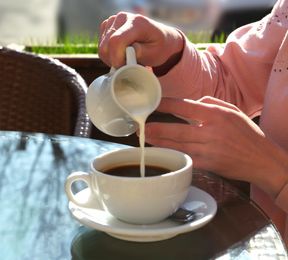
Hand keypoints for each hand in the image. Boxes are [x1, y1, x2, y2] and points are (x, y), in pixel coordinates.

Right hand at [98, 12, 183, 71]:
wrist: (160, 39)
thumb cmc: (159, 47)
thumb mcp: (155, 53)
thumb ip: (141, 52)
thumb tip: (127, 52)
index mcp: (137, 22)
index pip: (116, 41)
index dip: (116, 58)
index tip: (124, 68)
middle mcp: (123, 18)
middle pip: (106, 45)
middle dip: (114, 61)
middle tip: (127, 65)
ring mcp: (114, 20)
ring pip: (102, 47)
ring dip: (112, 59)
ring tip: (126, 59)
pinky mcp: (108, 26)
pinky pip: (101, 46)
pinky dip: (108, 55)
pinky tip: (120, 55)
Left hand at [143, 97, 287, 197]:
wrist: (263, 160)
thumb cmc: (247, 134)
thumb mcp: (233, 111)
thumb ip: (211, 103)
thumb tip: (192, 101)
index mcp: (217, 115)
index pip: (185, 107)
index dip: (166, 104)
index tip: (153, 103)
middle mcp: (212, 132)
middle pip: (177, 129)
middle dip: (156, 128)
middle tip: (140, 127)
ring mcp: (210, 150)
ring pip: (178, 145)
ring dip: (159, 142)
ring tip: (144, 138)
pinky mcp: (209, 165)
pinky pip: (186, 159)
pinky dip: (172, 155)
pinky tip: (160, 153)